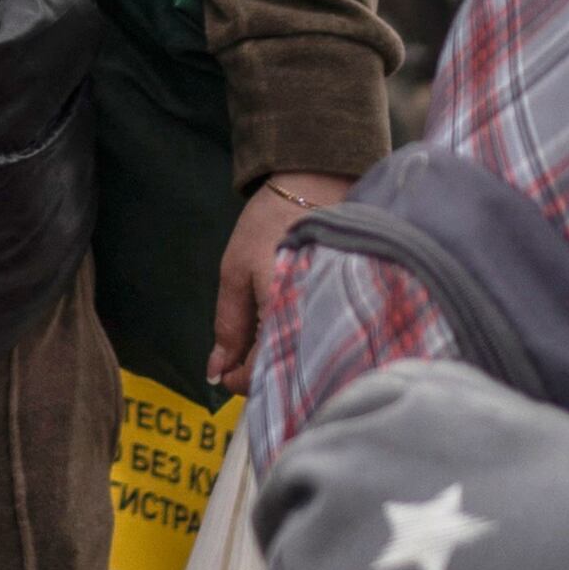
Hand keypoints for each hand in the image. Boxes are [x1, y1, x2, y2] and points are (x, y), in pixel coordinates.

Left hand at [214, 171, 358, 386]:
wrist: (316, 188)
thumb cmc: (270, 226)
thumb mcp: (235, 273)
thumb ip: (228, 326)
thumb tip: (216, 372)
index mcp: (288, 316)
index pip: (264, 374)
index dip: (240, 381)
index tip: (225, 375)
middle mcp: (321, 323)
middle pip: (292, 374)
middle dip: (264, 374)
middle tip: (242, 360)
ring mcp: (341, 317)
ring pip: (309, 361)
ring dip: (285, 361)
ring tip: (266, 343)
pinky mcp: (352, 309)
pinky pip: (326, 342)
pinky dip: (305, 345)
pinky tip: (292, 332)